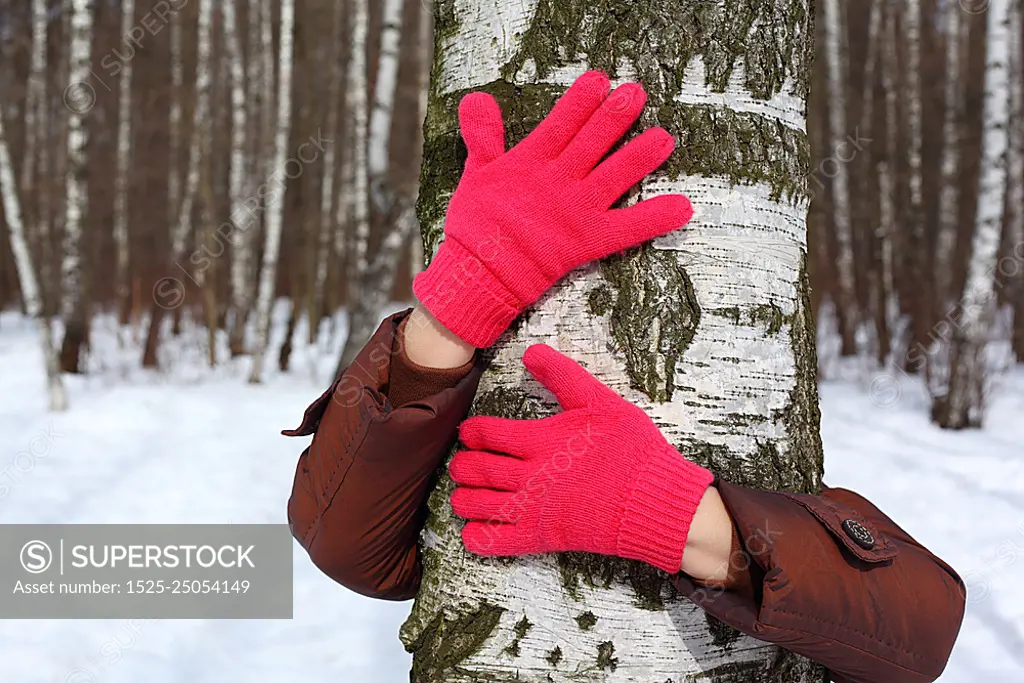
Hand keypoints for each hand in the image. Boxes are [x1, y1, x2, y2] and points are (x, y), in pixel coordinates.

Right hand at [413, 71, 693, 348]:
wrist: (479, 273)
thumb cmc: (476, 223)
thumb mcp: (476, 173)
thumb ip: (483, 136)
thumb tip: (476, 98)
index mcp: (530, 162)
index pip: (561, 123)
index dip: (580, 101)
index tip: (600, 79)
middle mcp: (558, 181)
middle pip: (592, 143)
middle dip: (615, 117)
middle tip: (637, 94)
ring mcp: (576, 210)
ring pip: (615, 176)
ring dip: (640, 157)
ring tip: (665, 138)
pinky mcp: (587, 240)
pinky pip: (627, 228)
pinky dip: (654, 219)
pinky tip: (683, 208)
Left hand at [449, 345, 713, 572]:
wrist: (656, 499)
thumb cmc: (632, 449)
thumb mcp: (601, 402)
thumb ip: (563, 376)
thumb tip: (531, 351)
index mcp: (541, 441)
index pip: (489, 434)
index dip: (472, 432)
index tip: (467, 432)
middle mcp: (530, 475)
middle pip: (478, 470)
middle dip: (463, 466)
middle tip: (460, 464)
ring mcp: (535, 509)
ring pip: (481, 505)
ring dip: (464, 499)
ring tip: (461, 494)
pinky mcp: (544, 538)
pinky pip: (499, 542)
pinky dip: (479, 537)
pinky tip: (473, 532)